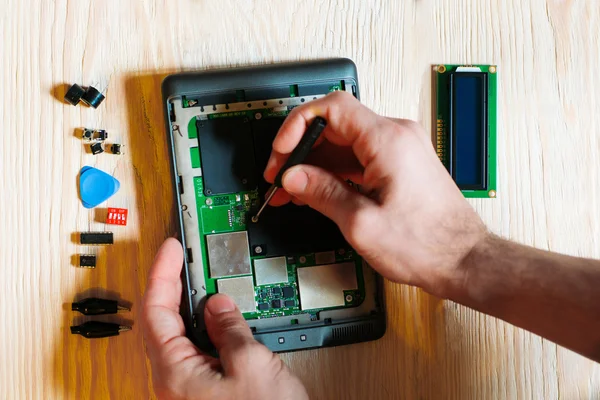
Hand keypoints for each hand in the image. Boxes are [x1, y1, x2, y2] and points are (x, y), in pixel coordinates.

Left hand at [141, 238, 307, 399]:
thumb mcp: (252, 365)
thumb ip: (230, 328)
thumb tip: (218, 305)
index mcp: (175, 372)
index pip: (155, 310)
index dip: (162, 273)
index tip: (172, 249)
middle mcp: (173, 382)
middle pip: (161, 322)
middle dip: (172, 287)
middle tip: (184, 261)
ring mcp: (187, 389)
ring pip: (179, 337)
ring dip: (191, 308)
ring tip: (203, 283)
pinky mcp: (203, 394)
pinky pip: (195, 352)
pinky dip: (205, 329)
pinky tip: (221, 320)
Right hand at [265, 91, 486, 296]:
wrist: (463, 260)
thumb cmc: (427, 244)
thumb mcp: (361, 223)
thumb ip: (322, 193)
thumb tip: (293, 177)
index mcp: (388, 141)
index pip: (332, 108)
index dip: (298, 125)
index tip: (283, 151)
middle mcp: (397, 137)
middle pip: (335, 126)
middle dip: (301, 151)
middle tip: (279, 178)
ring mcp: (400, 150)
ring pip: (344, 145)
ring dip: (315, 165)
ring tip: (290, 192)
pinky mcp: (400, 165)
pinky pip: (358, 159)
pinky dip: (334, 173)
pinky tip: (314, 193)